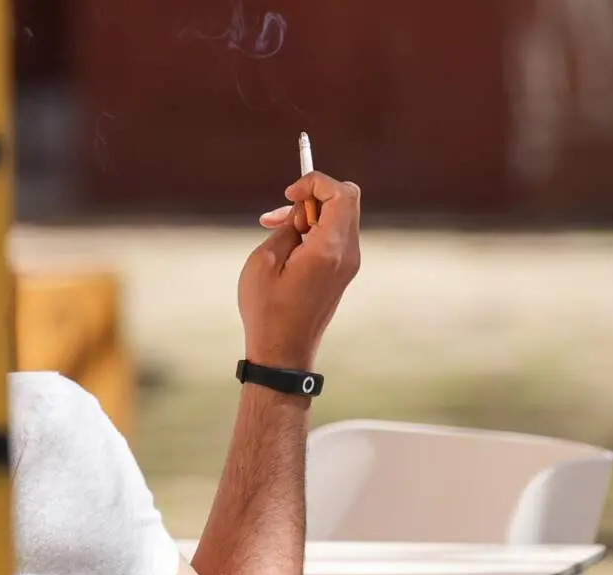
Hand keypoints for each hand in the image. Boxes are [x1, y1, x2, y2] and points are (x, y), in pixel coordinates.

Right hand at [238, 172, 360, 370]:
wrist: (283, 353)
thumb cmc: (268, 311)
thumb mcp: (264, 261)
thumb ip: (287, 228)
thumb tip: (301, 214)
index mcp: (329, 250)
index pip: (342, 194)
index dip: (315, 182)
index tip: (289, 194)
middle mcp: (347, 254)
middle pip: (346, 200)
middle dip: (313, 195)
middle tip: (283, 212)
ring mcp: (348, 264)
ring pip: (338, 217)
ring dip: (308, 213)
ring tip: (272, 226)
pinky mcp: (342, 272)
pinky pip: (333, 236)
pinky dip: (313, 230)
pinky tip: (285, 242)